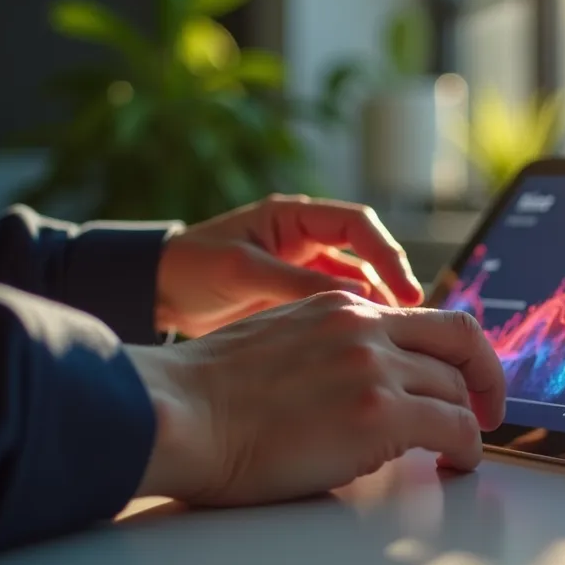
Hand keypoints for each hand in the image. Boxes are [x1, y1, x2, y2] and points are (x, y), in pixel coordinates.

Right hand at [127, 291, 505, 504]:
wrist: (175, 414)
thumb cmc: (206, 395)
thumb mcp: (280, 339)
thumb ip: (330, 344)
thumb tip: (365, 377)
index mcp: (340, 306)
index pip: (427, 315)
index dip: (461, 348)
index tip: (468, 374)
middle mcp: (366, 326)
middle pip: (458, 344)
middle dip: (482, 379)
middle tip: (488, 409)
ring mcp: (374, 366)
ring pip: (457, 388)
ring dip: (469, 421)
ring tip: (463, 448)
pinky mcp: (379, 413)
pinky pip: (454, 428)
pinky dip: (468, 448)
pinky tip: (458, 464)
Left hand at [156, 194, 424, 337]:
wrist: (152, 295)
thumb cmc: (189, 269)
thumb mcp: (243, 272)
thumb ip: (298, 283)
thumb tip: (359, 299)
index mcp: (295, 218)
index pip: (358, 225)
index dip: (387, 253)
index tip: (405, 289)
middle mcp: (306, 241)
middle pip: (368, 255)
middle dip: (392, 282)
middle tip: (411, 316)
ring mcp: (303, 271)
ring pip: (358, 284)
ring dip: (376, 306)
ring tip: (393, 336)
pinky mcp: (297, 301)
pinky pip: (338, 309)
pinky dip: (354, 324)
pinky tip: (365, 346)